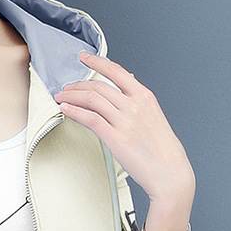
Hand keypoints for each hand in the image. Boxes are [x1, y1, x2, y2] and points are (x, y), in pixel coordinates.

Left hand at [57, 52, 194, 202]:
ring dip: (72, 97)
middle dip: (77, 86)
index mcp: (144, 97)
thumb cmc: (163, 150)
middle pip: (99, 86)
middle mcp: (134, 105)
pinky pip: (90, 118)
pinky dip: (74, 112)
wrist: (170, 172)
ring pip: (92, 99)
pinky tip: (66, 110)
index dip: (97, 62)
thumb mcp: (153, 117)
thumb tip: (123, 92)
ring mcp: (125, 121)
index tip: (84, 57)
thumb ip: (137, 103)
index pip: (116, 71)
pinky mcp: (116, 137)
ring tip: (61, 98)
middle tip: (66, 89)